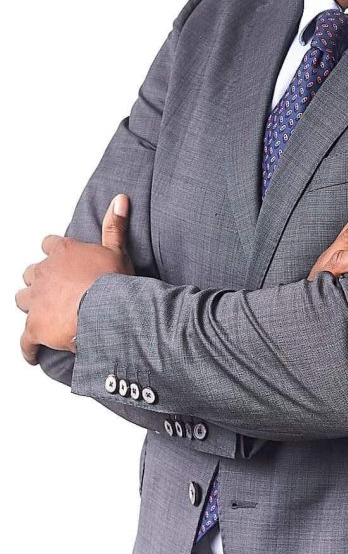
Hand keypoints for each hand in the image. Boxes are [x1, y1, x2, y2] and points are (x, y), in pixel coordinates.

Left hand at [16, 193, 135, 364]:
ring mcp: (36, 300)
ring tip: (39, 315)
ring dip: (29, 306)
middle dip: (38, 280)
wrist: (106, 310)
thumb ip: (115, 224)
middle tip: (51, 289)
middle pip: (31, 273)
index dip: (54, 252)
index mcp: (63, 252)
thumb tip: (120, 199)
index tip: (59, 259)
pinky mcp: (34, 327)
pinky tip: (31, 354)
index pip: (49, 245)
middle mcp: (44, 273)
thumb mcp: (117, 249)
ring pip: (21, 300)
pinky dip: (27, 348)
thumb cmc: (113, 282)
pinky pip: (24, 340)